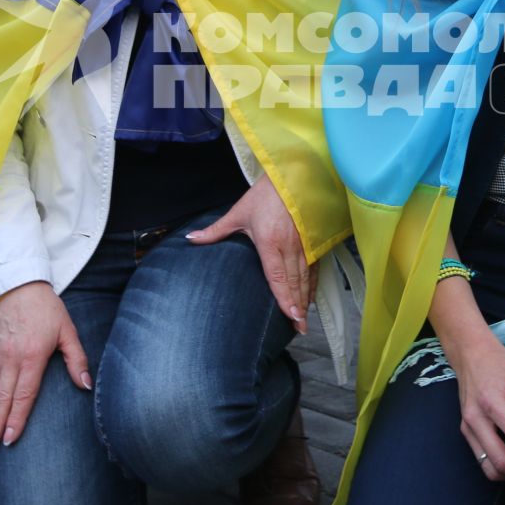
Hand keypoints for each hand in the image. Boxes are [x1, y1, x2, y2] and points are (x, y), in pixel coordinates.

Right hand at [0, 281, 89, 451]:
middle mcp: (11, 359)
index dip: (16, 420)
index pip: (23, 395)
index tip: (10, 439)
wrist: (19, 286)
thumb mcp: (68, 331)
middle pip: (2, 399)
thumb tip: (85, 385)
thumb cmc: (47, 310)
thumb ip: (77, 360)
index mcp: (32, 357)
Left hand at [189, 176, 312, 332]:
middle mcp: (290, 246)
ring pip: (306, 278)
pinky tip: (310, 298)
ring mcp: (304, 244)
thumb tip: (191, 238)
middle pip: (294, 283)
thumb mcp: (238, 212)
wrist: (292, 176)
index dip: (285, 298)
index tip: (290, 317)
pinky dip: (312, 285)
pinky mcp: (313, 241)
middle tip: (299, 329)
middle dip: (297, 308)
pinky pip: (314, 268)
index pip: (278, 276)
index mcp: (270, 241)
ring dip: (305, 300)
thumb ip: (215, 230)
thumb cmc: (265, 195)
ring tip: (304, 320)